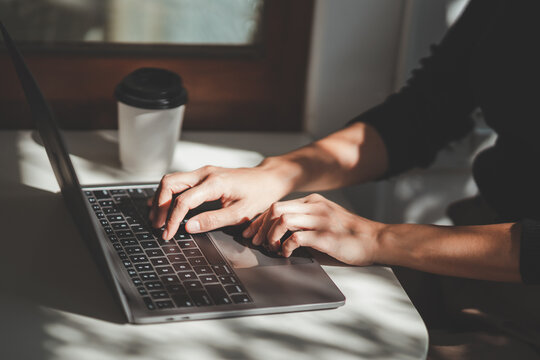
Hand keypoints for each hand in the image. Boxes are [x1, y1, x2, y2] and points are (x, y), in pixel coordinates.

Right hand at [149, 163, 289, 239]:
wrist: (268, 179)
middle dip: (160, 206)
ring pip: (171, 180)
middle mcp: (205, 173)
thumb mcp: (240, 213)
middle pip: (169, 183)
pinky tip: (164, 206)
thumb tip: (190, 228)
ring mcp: (203, 171)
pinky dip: (168, 193)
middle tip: (158, 225)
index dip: (172, 219)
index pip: (183, 201)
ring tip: (159, 219)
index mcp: (215, 183)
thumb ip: (213, 221)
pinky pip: (178, 180)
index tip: (168, 234)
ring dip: (161, 199)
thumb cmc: (259, 195)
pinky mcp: (203, 174)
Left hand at [242, 193, 382, 265]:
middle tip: (257, 242)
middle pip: (275, 209)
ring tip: (272, 248)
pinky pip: (295, 237)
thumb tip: (278, 230)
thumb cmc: (349, 233)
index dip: (260, 220)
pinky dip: (285, 246)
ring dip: (271, 236)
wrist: (375, 239)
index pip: (277, 205)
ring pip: (282, 220)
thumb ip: (305, 219)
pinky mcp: (325, 236)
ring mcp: (320, 220)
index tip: (252, 232)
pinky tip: (286, 253)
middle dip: (260, 227)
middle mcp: (315, 207)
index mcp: (313, 202)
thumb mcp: (325, 218)